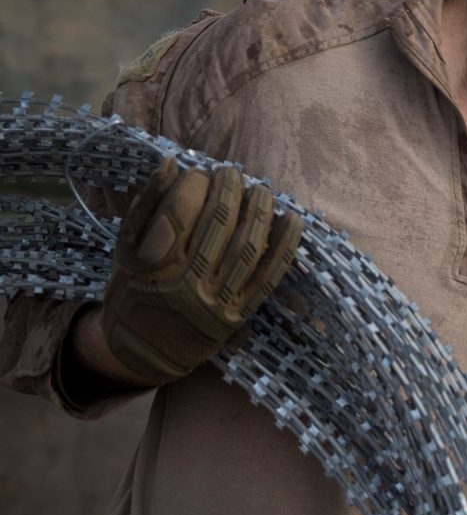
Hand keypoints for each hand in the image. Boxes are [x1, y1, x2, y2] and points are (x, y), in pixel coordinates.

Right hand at [101, 157, 301, 383]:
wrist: (143, 351)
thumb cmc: (132, 289)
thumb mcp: (125, 247)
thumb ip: (148, 203)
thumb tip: (174, 163)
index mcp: (153, 265)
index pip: (182, 212)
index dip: (194, 185)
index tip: (198, 173)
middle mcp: (187, 284)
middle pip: (218, 225)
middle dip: (229, 190)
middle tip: (231, 173)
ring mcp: (216, 302)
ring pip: (248, 248)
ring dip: (260, 212)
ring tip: (261, 190)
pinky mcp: (238, 316)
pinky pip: (269, 277)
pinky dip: (285, 247)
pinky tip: (292, 220)